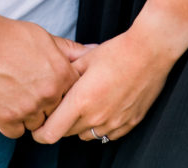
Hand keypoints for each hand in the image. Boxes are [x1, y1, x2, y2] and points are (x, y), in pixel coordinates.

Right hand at [0, 12, 84, 137]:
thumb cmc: (7, 35)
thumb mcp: (43, 36)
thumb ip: (69, 49)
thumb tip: (93, 50)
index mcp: (60, 74)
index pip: (73, 93)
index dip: (61, 88)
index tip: (49, 82)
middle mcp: (47, 95)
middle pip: (56, 111)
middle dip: (47, 102)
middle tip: (31, 87)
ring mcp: (26, 110)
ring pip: (37, 123)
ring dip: (30, 112)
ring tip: (17, 93)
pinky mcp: (5, 119)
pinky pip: (16, 131)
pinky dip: (12, 121)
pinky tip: (7, 102)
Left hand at [31, 26, 172, 144]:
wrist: (150, 52)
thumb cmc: (117, 51)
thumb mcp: (85, 59)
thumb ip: (65, 75)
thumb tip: (51, 83)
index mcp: (81, 100)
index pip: (51, 133)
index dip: (40, 132)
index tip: (38, 125)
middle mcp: (96, 117)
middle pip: (67, 133)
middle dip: (61, 122)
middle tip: (63, 104)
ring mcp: (113, 124)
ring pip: (86, 135)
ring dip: (81, 124)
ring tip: (86, 102)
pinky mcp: (128, 124)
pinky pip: (106, 134)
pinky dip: (100, 125)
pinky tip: (104, 106)